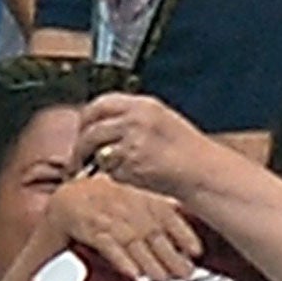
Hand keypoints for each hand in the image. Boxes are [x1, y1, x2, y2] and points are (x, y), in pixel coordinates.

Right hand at [44, 172, 200, 280]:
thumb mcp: (131, 205)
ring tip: (162, 280)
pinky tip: (133, 274)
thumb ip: (155, 218)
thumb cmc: (102, 207)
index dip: (183, 232)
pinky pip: (106, 243)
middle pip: (151, 230)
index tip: (196, 252)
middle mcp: (123, 203)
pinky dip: (121, 259)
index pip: (166, 212)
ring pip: (131, 239)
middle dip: (170, 254)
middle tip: (185, 275)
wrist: (64, 201)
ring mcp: (104, 214)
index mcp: (138, 195)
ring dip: (149, 261)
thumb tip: (186, 243)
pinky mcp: (85, 226)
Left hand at [77, 93, 220, 198]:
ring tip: (111, 169)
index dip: (87, 119)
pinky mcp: (131, 163)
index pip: (101, 104)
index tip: (82, 131)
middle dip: (81, 145)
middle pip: (92, 129)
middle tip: (78, 157)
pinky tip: (135, 176)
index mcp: (143, 105)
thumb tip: (99, 126)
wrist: (202, 172)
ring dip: (97, 163)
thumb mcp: (160, 121)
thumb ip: (131, 119)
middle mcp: (135, 120)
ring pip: (98, 152)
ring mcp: (132, 141)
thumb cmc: (185, 151)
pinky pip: (111, 171)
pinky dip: (117, 176)